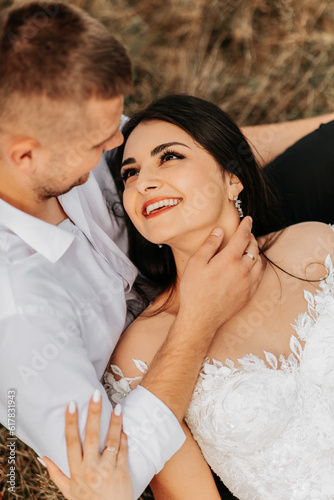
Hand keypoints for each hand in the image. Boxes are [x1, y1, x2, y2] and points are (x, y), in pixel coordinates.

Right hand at [43, 392, 132, 499]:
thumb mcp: (69, 492)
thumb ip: (56, 473)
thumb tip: (42, 456)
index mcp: (76, 472)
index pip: (71, 443)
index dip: (70, 423)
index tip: (71, 405)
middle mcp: (91, 470)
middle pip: (91, 437)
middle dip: (93, 414)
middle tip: (95, 395)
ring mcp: (107, 470)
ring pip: (111, 441)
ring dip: (114, 423)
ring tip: (117, 407)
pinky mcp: (122, 472)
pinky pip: (123, 450)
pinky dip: (124, 437)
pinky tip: (123, 426)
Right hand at [179, 216, 261, 332]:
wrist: (201, 318)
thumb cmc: (194, 290)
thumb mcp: (196, 263)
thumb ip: (209, 245)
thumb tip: (220, 231)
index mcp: (229, 259)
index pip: (243, 236)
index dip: (246, 225)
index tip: (248, 219)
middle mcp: (243, 269)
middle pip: (253, 247)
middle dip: (251, 237)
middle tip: (246, 233)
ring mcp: (248, 283)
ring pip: (259, 261)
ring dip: (256, 251)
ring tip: (249, 248)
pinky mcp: (249, 294)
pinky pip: (259, 276)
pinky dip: (258, 266)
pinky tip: (252, 266)